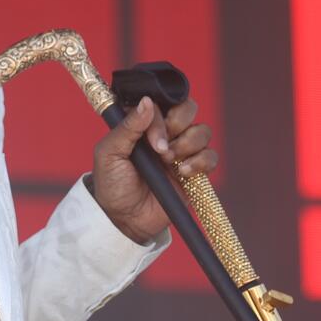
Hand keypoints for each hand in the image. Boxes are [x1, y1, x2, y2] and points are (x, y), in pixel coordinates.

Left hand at [90, 96, 217, 243]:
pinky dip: (200, 162)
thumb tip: (147, 102)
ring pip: (203, 131)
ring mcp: (181, 151)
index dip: (161, 119)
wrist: (124, 218)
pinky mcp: (194, 171)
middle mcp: (165, 133)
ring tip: (169, 162)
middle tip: (163, 149)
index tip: (152, 141)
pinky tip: (182, 173)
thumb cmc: (111, 184)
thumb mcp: (109, 153)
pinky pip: (211, 156)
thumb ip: (127, 127)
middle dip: (179, 124)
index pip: (162, 103)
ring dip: (189, 144)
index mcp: (143, 123)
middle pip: (188, 108)